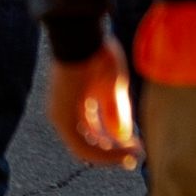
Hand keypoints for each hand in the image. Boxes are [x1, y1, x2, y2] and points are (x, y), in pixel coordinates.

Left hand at [48, 43, 139, 167]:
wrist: (83, 37)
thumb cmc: (98, 54)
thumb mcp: (113, 87)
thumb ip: (116, 111)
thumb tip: (123, 136)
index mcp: (76, 102)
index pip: (92, 131)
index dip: (113, 143)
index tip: (135, 147)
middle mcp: (64, 112)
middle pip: (87, 142)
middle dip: (113, 153)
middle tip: (133, 158)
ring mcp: (60, 115)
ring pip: (85, 149)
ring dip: (110, 157)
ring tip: (131, 158)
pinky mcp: (62, 118)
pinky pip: (82, 147)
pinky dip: (104, 154)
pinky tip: (123, 153)